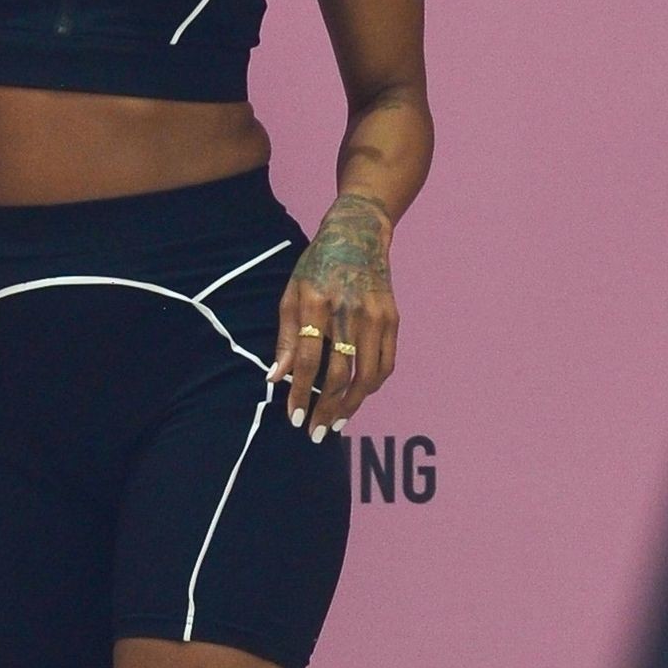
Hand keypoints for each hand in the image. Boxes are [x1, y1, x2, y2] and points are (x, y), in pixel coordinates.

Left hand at [269, 193, 398, 439]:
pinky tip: (358, 398)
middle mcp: (349, 311)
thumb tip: (275, 377)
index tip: (295, 418)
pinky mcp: (392, 319)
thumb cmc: (318, 265)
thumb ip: (286, 337)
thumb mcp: (292, 293)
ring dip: (352, 405)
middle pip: (341, 374)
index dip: (301, 393)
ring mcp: (376, 316)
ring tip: (336, 422)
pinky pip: (386, 364)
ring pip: (368, 376)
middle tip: (315, 432)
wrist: (358, 235)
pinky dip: (373, 386)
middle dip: (326, 409)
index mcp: (317, 303)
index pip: (308, 360)